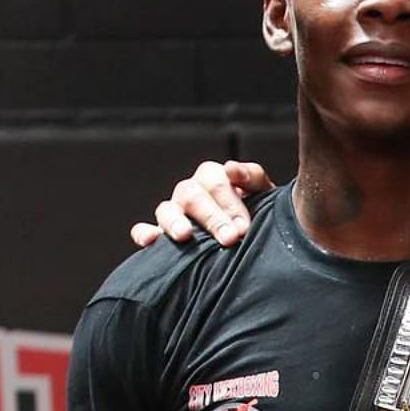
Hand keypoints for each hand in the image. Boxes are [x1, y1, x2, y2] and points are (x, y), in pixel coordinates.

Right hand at [129, 160, 270, 248]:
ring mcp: (174, 213)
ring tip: (185, 235)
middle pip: (192, 195)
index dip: (229, 201)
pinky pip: (144, 230)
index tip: (244, 226)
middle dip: (212, 218)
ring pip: (166, 209)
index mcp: (214, 179)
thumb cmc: (261, 215)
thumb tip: (231, 169)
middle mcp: (191, 193)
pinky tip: (149, 241)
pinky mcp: (162, 234)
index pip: (215, 180)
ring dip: (175, 221)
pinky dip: (144, 233)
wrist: (256, 240)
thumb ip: (252, 177)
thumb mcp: (265, 195)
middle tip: (231, 238)